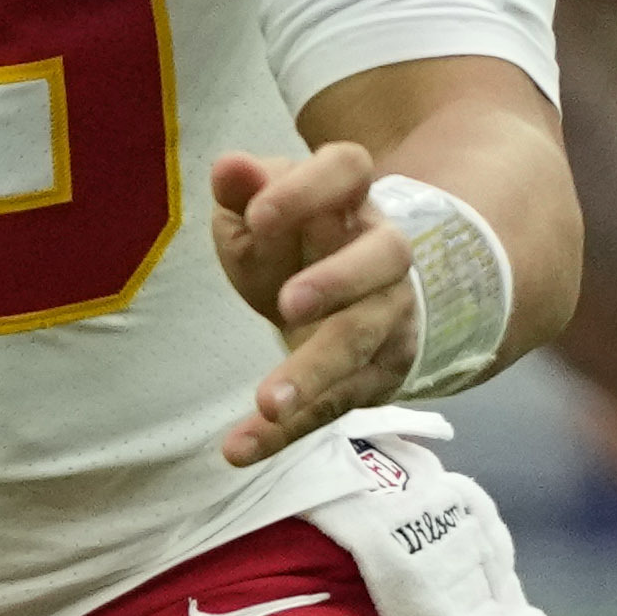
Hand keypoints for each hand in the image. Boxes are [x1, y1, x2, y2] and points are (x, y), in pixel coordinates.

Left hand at [207, 141, 419, 465]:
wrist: (361, 293)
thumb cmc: (299, 242)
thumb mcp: (265, 211)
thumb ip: (246, 190)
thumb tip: (229, 167)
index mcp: (349, 199)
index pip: (349, 171)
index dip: (309, 189)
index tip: (259, 216)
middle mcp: (382, 254)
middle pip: (382, 259)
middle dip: (339, 281)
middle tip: (287, 305)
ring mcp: (387, 315)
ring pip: (363, 339)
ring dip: (316, 372)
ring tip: (267, 403)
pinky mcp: (374, 374)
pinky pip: (334, 403)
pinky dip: (286, 432)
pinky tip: (241, 449)